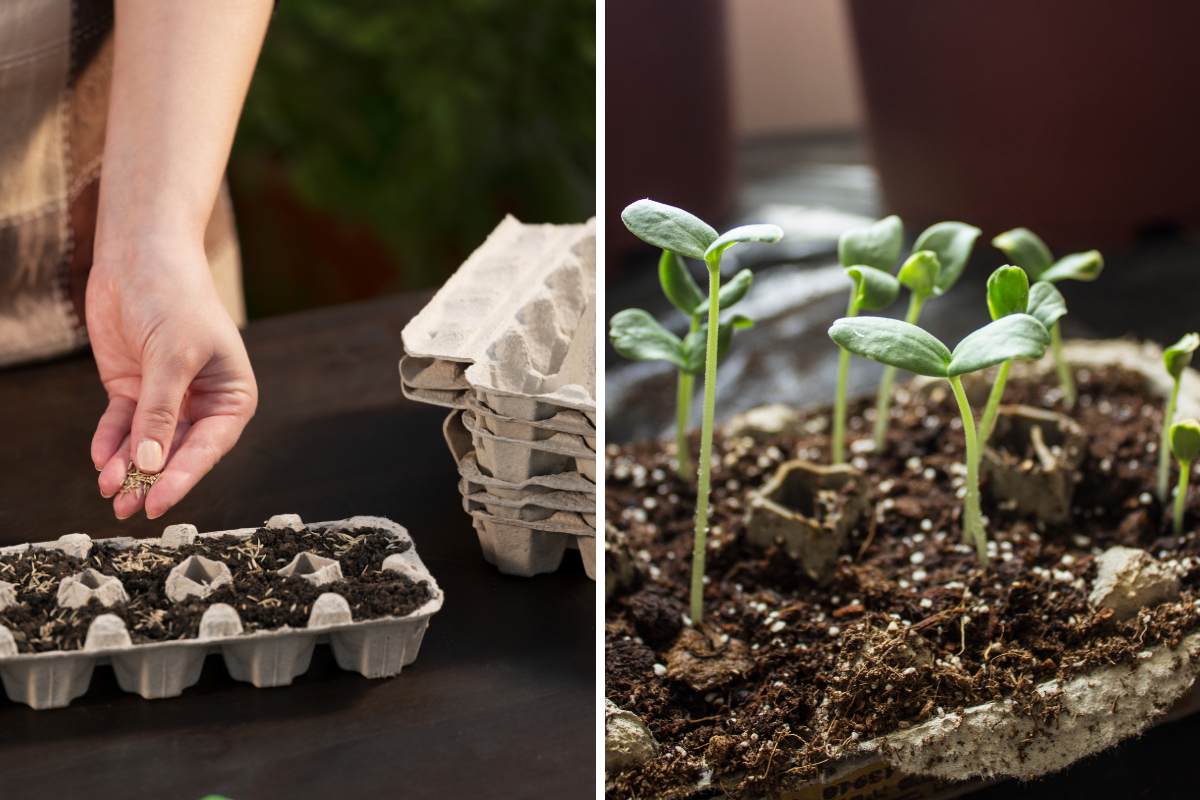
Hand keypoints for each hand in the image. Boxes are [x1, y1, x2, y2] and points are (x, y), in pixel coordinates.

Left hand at [86, 237, 256, 519]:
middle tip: (128, 508)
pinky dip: (110, 443)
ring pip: (147, 444)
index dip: (184, 476)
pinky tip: (101, 460)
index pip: (209, 446)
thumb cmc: (176, 298)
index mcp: (231, 395)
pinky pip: (122, 426)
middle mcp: (202, 401)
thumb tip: (151, 465)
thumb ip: (161, 412)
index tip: (159, 503)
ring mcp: (165, 396)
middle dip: (152, 479)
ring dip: (128, 467)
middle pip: (177, 451)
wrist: (141, 255)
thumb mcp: (172, 357)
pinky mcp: (133, 388)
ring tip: (109, 492)